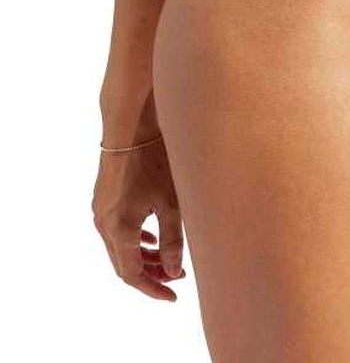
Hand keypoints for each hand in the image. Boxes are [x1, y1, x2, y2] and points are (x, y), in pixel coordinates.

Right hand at [92, 134, 185, 300]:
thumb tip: (173, 271)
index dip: (153, 288)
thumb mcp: (172, 204)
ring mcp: (100, 212)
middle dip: (150, 274)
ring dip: (142, 256)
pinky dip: (134, 240)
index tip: (173, 296)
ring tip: (167, 259)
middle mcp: (103, 224)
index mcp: (118, 230)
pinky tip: (150, 236)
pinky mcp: (102, 199)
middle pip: (124, 263)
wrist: (132, 128)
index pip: (132, 274)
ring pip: (120, 247)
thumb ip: (173, 241)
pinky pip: (116, 231)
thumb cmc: (156, 162)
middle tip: (175, 278)